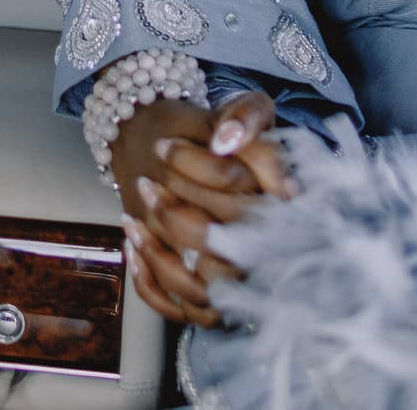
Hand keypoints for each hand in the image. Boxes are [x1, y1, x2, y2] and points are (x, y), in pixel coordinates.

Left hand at [111, 91, 294, 327]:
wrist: (185, 155)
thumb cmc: (215, 136)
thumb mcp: (244, 106)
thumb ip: (248, 115)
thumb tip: (226, 141)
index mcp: (283, 206)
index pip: (242, 198)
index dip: (197, 170)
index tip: (164, 147)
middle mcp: (268, 250)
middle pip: (221, 246)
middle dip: (174, 210)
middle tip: (145, 181)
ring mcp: (240, 278)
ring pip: (201, 288)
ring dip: (160, 254)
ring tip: (135, 217)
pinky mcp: (212, 298)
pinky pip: (181, 310)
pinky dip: (150, 284)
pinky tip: (133, 246)